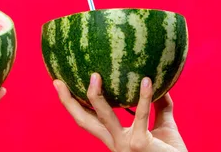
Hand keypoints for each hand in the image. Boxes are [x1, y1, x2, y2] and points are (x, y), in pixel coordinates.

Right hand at [54, 73, 186, 151]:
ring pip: (103, 118)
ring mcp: (126, 144)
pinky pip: (141, 116)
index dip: (71, 104)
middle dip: (68, 102)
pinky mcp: (141, 143)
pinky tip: (146, 81)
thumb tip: (160, 82)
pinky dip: (144, 97)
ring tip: (95, 76)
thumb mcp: (164, 127)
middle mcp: (114, 142)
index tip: (58, 84)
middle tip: (57, 82)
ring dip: (96, 97)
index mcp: (114, 139)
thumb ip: (159, 107)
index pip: (87, 119)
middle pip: (83, 121)